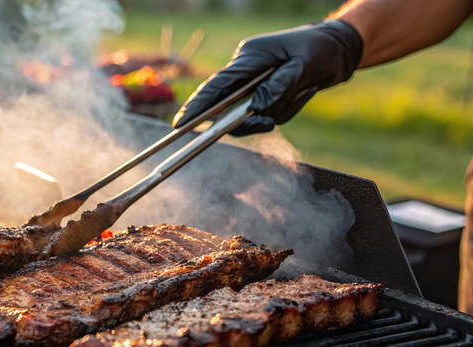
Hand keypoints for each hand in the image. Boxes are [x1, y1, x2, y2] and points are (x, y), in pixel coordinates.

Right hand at [172, 20, 362, 134]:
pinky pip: (269, 114)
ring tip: (305, 88)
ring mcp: (255, 84)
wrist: (340, 49)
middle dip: (247, 117)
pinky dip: (287, 109)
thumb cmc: (320, 50)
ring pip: (254, 114)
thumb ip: (279, 87)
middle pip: (231, 105)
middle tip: (266, 122)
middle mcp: (246, 71)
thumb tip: (256, 109)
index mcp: (249, 58)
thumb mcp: (304, 66)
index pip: (216, 86)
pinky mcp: (265, 94)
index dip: (197, 105)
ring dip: (280, 109)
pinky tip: (306, 89)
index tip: (181, 124)